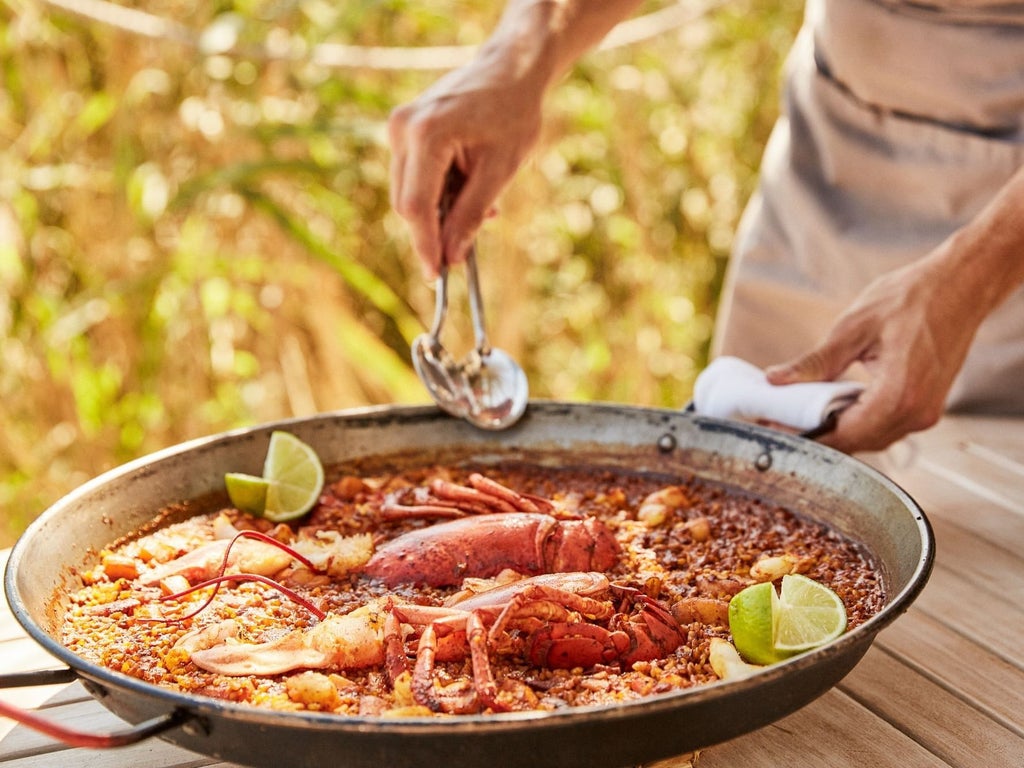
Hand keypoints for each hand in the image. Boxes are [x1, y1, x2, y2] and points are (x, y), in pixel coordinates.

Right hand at [388, 51, 545, 277]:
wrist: (511, 67)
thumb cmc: (513, 112)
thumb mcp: (500, 171)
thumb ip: (471, 215)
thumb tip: (451, 256)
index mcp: (426, 134)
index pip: (415, 206)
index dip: (425, 245)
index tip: (437, 275)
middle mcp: (403, 128)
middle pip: (407, 202)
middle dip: (434, 230)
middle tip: (466, 248)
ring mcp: (400, 127)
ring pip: (409, 192)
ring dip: (440, 211)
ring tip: (483, 206)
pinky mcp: (404, 130)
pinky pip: (414, 176)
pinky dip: (439, 192)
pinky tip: (470, 187)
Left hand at [764, 256, 978, 452]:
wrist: (961, 285)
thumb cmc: (913, 298)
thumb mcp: (853, 328)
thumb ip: (814, 363)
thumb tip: (777, 381)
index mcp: (897, 396)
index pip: (843, 436)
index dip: (806, 436)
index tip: (775, 428)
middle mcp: (916, 413)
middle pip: (857, 444)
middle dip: (819, 436)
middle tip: (782, 421)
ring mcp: (925, 413)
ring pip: (872, 439)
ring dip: (839, 431)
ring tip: (803, 414)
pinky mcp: (927, 406)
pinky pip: (886, 426)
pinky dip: (859, 422)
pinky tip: (835, 406)